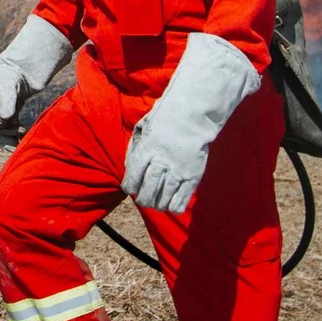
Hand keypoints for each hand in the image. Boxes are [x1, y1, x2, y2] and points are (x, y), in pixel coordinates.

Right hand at [0, 15, 72, 124]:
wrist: (26, 66)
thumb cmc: (14, 72)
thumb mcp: (10, 84)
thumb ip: (7, 100)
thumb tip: (6, 117)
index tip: (9, 123)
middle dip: (5, 130)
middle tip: (19, 129)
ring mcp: (0, 110)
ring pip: (2, 129)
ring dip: (10, 134)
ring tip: (22, 133)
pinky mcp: (10, 113)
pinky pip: (9, 128)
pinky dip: (15, 134)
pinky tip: (23, 135)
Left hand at [123, 33, 259, 212]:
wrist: (193, 115)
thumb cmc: (164, 120)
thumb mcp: (143, 128)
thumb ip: (135, 148)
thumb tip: (128, 169)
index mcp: (147, 149)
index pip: (133, 176)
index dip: (130, 186)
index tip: (131, 188)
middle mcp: (161, 161)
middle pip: (148, 190)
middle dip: (143, 198)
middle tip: (144, 199)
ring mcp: (178, 169)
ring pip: (164, 196)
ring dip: (157, 204)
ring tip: (156, 203)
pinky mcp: (193, 175)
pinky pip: (182, 198)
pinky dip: (174, 206)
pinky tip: (171, 205)